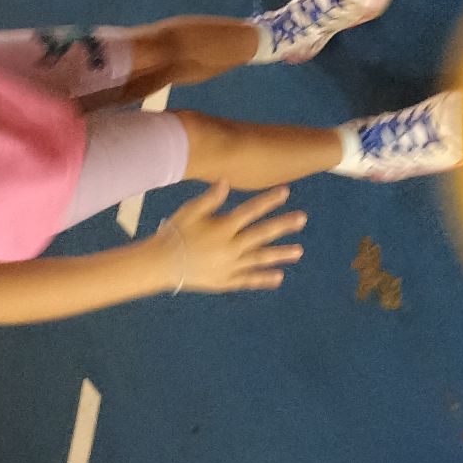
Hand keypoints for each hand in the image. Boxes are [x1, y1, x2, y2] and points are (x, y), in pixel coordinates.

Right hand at [161, 183, 305, 292]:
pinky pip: (248, 280)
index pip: (251, 211)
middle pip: (262, 234)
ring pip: (260, 259)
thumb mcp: (190, 211)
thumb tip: (226, 180)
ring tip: (299, 251)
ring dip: (280, 254)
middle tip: (302, 219)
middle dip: (283, 225)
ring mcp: (229, 266)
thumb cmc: (175, 233)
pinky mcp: (225, 281)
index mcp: (223, 227)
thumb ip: (210, 198)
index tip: (286, 191)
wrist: (161, 265)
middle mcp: (230, 247)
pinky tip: (279, 276)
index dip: (269, 200)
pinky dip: (263, 278)